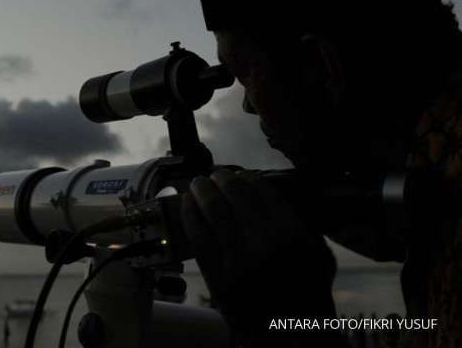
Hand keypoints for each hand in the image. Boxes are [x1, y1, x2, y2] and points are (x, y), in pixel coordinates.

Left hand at [182, 169, 340, 346]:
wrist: (291, 335)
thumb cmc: (308, 292)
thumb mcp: (317, 253)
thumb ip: (296, 223)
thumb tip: (267, 195)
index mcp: (291, 234)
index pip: (262, 193)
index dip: (247, 178)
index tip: (241, 174)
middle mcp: (263, 242)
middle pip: (235, 197)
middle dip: (222, 180)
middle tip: (215, 175)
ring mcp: (237, 260)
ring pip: (213, 213)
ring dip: (202, 192)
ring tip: (198, 184)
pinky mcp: (217, 276)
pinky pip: (198, 238)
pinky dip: (190, 217)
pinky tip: (187, 205)